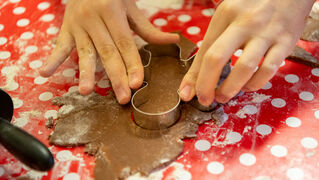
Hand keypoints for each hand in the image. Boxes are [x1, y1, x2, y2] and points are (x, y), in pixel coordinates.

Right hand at [39, 0, 178, 103]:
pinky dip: (52, 59)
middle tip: (122, 97)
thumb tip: (173, 40)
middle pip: (107, 52)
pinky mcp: (66, 29)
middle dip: (115, 76)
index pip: (125, 43)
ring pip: (84, 52)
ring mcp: (78, 25)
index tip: (137, 83)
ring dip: (85, 73)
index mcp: (112, 11)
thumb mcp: (131, 8)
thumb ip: (149, 29)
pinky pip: (59, 46)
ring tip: (86, 91)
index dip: (132, 63)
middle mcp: (94, 19)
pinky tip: (44, 74)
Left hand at [179, 0, 314, 105]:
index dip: (194, 77)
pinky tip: (248, 86)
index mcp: (225, 14)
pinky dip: (255, 83)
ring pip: (245, 68)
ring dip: (231, 88)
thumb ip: (212, 45)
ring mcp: (266, 32)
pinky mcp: (286, 41)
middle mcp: (244, 22)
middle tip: (204, 100)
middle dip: (206, 85)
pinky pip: (269, 69)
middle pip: (217, 58)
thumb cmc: (253, 6)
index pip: (204, 51)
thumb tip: (194, 76)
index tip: (186, 94)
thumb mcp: (228, 17)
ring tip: (223, 96)